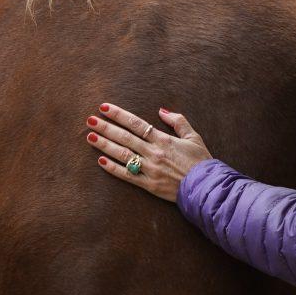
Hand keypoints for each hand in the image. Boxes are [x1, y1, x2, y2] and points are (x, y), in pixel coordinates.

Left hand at [85, 103, 213, 202]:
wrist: (206, 186)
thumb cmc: (201, 161)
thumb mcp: (194, 136)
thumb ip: (178, 121)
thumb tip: (161, 111)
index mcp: (163, 140)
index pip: (136, 123)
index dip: (119, 115)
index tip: (104, 108)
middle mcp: (153, 153)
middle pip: (124, 137)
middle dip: (106, 127)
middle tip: (89, 120)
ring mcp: (150, 169)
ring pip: (122, 155)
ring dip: (105, 145)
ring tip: (90, 137)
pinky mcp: (149, 185)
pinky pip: (127, 176)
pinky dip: (113, 169)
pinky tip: (100, 161)